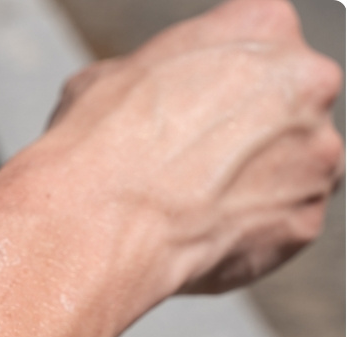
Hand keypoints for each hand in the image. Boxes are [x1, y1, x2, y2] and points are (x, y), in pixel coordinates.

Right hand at [40, 0, 342, 297]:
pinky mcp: (307, 218)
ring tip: (191, 201)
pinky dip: (248, 228)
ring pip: (295, 164)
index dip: (219, 76)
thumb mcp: (111, 76)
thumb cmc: (97, 144)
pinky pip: (284, 220)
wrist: (102, 222)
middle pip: (289, 101)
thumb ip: (162, 77)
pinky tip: (199, 231)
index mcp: (260, 24)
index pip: (257, 38)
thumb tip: (157, 98)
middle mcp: (308, 80)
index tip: (191, 102)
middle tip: (191, 155)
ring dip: (255, 179)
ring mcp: (318, 153)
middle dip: (249, 126)